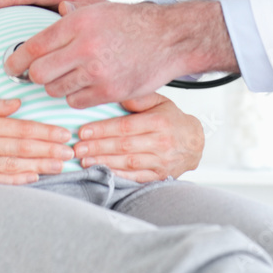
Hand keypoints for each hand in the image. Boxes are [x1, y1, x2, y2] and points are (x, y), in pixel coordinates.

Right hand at [0, 94, 73, 184]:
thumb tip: (17, 105)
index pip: (22, 128)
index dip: (45, 132)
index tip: (64, 134)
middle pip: (23, 149)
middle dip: (49, 150)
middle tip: (71, 153)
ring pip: (13, 166)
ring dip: (39, 166)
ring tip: (59, 167)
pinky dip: (16, 180)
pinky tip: (32, 179)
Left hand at [3, 0, 238, 108]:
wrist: (168, 37)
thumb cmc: (130, 23)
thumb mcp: (97, 10)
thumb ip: (69, 18)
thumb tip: (44, 21)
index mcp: (78, 22)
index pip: (35, 46)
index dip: (17, 59)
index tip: (11, 65)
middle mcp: (85, 46)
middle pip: (39, 73)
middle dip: (34, 76)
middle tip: (36, 75)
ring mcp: (98, 71)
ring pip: (56, 89)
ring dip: (56, 86)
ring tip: (65, 78)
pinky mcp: (110, 91)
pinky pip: (77, 102)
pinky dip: (76, 97)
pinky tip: (83, 86)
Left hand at [73, 92, 204, 181]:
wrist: (195, 143)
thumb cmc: (173, 120)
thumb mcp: (160, 102)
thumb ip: (139, 99)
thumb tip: (117, 95)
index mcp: (159, 122)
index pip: (125, 126)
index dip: (102, 129)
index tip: (83, 131)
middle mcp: (161, 142)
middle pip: (123, 146)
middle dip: (97, 147)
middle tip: (77, 148)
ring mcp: (161, 161)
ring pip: (128, 162)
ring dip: (104, 162)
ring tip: (84, 161)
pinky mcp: (160, 175)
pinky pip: (136, 177)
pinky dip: (119, 175)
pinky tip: (104, 172)